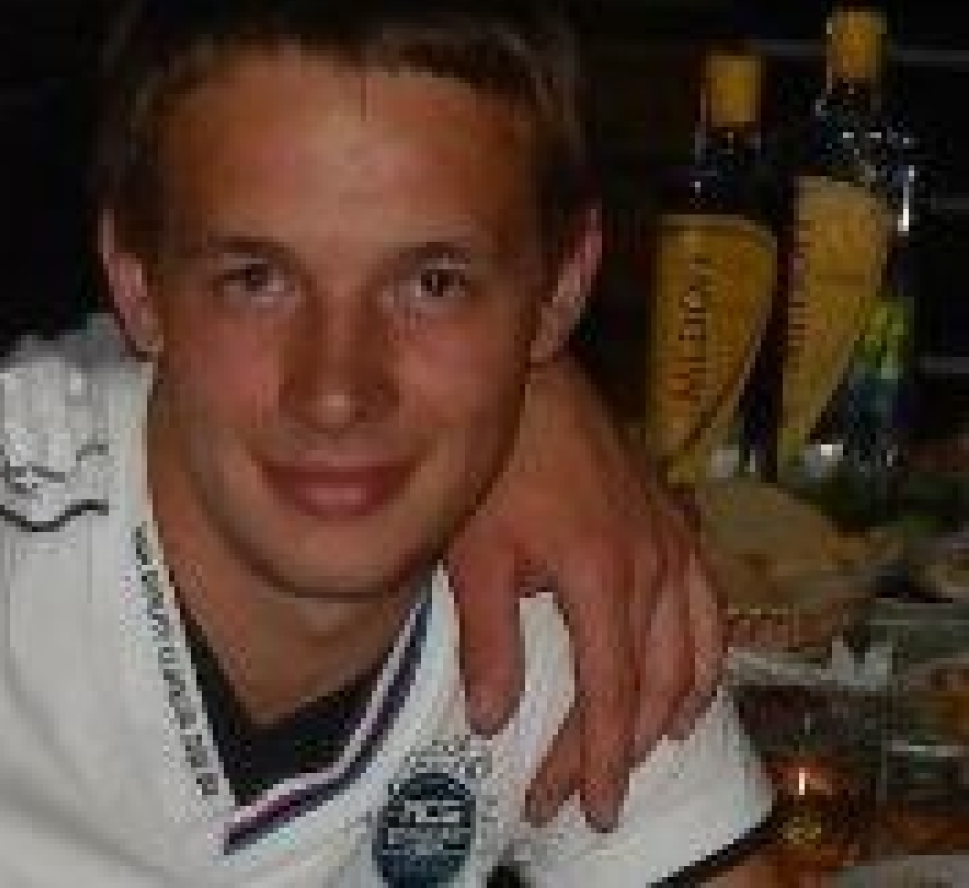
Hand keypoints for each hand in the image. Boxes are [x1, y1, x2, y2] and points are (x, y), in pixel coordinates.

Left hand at [446, 356, 723, 829]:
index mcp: (603, 576)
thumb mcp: (477, 554)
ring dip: (672, 708)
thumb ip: (489, 640)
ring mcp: (673, 541)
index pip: (611, 693)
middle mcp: (654, 565)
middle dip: (623, 748)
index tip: (586, 807)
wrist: (534, 379)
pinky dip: (703, 652)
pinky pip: (708, 603)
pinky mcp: (675, 522)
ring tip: (646, 750)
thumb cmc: (497, 463)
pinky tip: (691, 676)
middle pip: (652, 683)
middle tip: (590, 794)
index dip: (598, 758)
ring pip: (693, 649)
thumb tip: (492, 721)